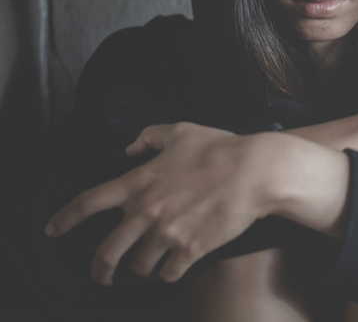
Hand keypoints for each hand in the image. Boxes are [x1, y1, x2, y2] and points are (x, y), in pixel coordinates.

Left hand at [45, 123, 341, 285]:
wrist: (256, 172)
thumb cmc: (221, 148)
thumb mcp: (181, 131)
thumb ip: (149, 137)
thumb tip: (129, 149)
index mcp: (139, 181)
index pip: (88, 203)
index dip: (64, 218)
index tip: (52, 230)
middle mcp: (146, 210)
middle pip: (106, 251)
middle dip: (99, 269)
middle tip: (101, 277)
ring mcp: (166, 233)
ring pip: (140, 265)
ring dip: (144, 267)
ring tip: (153, 263)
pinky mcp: (190, 250)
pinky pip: (169, 273)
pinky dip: (170, 271)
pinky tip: (178, 264)